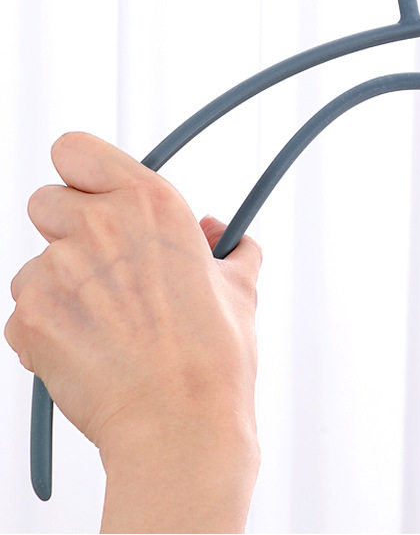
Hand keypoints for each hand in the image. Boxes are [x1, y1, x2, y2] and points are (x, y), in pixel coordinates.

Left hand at [5, 132, 261, 531]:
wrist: (179, 427)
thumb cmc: (213, 359)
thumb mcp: (238, 286)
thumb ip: (226, 247)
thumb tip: (217, 234)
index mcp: (151, 203)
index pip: (75, 149)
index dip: (81, 173)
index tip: (93, 194)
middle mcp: (99, 224)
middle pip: (45, 201)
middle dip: (68, 230)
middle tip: (102, 268)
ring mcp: (58, 270)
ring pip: (34, 263)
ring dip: (58, 286)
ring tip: (103, 326)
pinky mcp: (29, 317)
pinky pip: (24, 312)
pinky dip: (46, 330)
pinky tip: (86, 353)